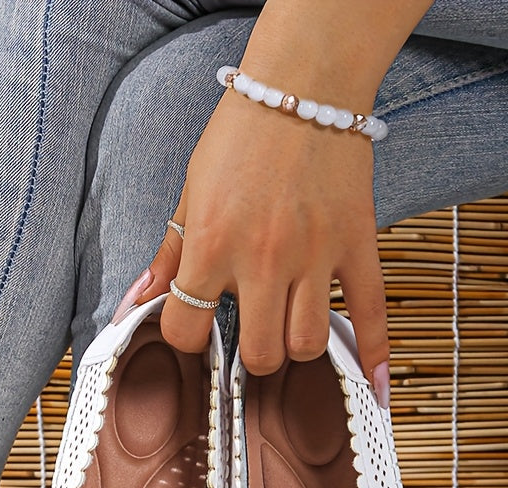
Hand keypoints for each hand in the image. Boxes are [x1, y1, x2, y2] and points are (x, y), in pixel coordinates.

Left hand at [134, 90, 389, 403]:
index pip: (187, 330)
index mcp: (211, 247)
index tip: (194, 328)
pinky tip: (371, 380)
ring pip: (307, 343)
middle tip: (251, 335)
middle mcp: (262, 259)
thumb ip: (167, 256)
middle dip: (252, 356)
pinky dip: (372, 350)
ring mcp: (314, 255)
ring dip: (297, 347)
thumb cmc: (240, 137)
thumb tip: (135, 304)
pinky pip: (370, 309)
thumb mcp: (189, 195)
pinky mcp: (356, 243)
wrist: (302, 85)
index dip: (186, 338)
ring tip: (289, 327)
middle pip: (260, 353)